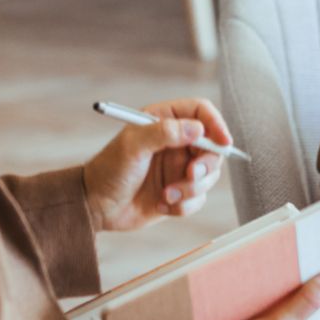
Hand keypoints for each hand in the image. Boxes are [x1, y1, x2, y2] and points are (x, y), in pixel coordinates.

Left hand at [82, 99, 230, 232]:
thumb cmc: (108, 170)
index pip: (201, 112)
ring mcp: (178, 168)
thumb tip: (197, 128)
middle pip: (212, 147)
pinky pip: (198, 199)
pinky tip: (161, 204)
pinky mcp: (179, 192)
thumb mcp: (133, 146)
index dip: (216, 124)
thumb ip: (164, 132)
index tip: (223, 142)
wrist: (95, 207)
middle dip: (206, 165)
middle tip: (190, 174)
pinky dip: (184, 205)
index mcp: (164, 121)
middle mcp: (176, 142)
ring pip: (208, 176)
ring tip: (167, 195)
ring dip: (192, 189)